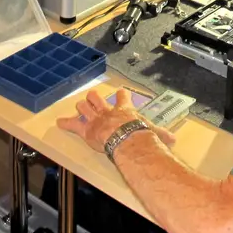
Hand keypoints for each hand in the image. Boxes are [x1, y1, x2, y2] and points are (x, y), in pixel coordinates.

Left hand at [57, 88, 174, 154]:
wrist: (128, 140)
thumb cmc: (141, 136)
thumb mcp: (154, 133)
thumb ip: (162, 135)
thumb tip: (173, 140)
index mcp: (124, 110)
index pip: (123, 98)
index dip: (122, 95)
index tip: (121, 92)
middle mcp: (108, 112)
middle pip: (97, 98)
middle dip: (94, 98)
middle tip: (93, 97)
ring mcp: (95, 119)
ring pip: (84, 107)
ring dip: (81, 107)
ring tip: (80, 107)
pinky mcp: (86, 130)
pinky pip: (73, 125)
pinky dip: (66, 123)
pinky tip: (59, 122)